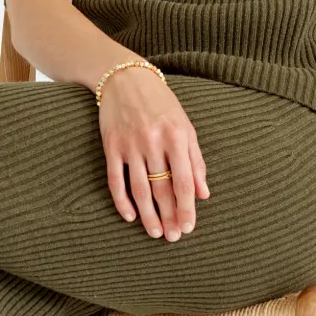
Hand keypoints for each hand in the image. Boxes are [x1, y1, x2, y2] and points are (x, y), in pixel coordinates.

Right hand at [97, 66, 209, 240]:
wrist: (124, 78)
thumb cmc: (160, 102)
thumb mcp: (185, 125)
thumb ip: (195, 160)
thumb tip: (203, 194)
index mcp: (176, 136)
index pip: (184, 181)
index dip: (187, 207)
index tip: (189, 227)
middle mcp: (153, 141)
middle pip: (162, 189)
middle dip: (169, 216)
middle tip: (173, 237)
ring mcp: (130, 144)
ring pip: (140, 189)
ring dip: (148, 215)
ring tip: (155, 232)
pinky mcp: (111, 145)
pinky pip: (115, 180)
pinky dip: (121, 201)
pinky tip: (129, 215)